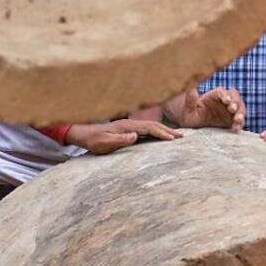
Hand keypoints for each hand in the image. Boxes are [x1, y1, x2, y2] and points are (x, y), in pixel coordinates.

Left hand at [65, 120, 180, 154]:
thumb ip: (120, 139)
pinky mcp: (128, 129)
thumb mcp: (104, 142)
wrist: (83, 134)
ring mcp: (130, 125)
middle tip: (182, 136)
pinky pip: (147, 130)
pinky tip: (161, 136)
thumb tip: (136, 136)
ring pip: (151, 126)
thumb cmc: (93, 140)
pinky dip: (157, 132)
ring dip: (164, 130)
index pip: (149, 128)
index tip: (172, 139)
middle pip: (153, 125)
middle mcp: (130, 123)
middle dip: (168, 130)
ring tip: (176, 136)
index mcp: (127, 126)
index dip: (161, 133)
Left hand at [182, 87, 244, 130]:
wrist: (194, 128)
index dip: (225, 95)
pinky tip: (236, 128)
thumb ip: (190, 101)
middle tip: (232, 110)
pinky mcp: (233, 120)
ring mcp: (230, 110)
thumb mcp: (188, 111)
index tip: (226, 101)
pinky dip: (240, 123)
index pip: (221, 91)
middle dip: (235, 102)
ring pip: (240, 107)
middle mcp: (224, 101)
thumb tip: (192, 89)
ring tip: (238, 120)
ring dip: (241, 112)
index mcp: (213, 96)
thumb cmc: (190, 118)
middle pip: (234, 96)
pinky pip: (240, 120)